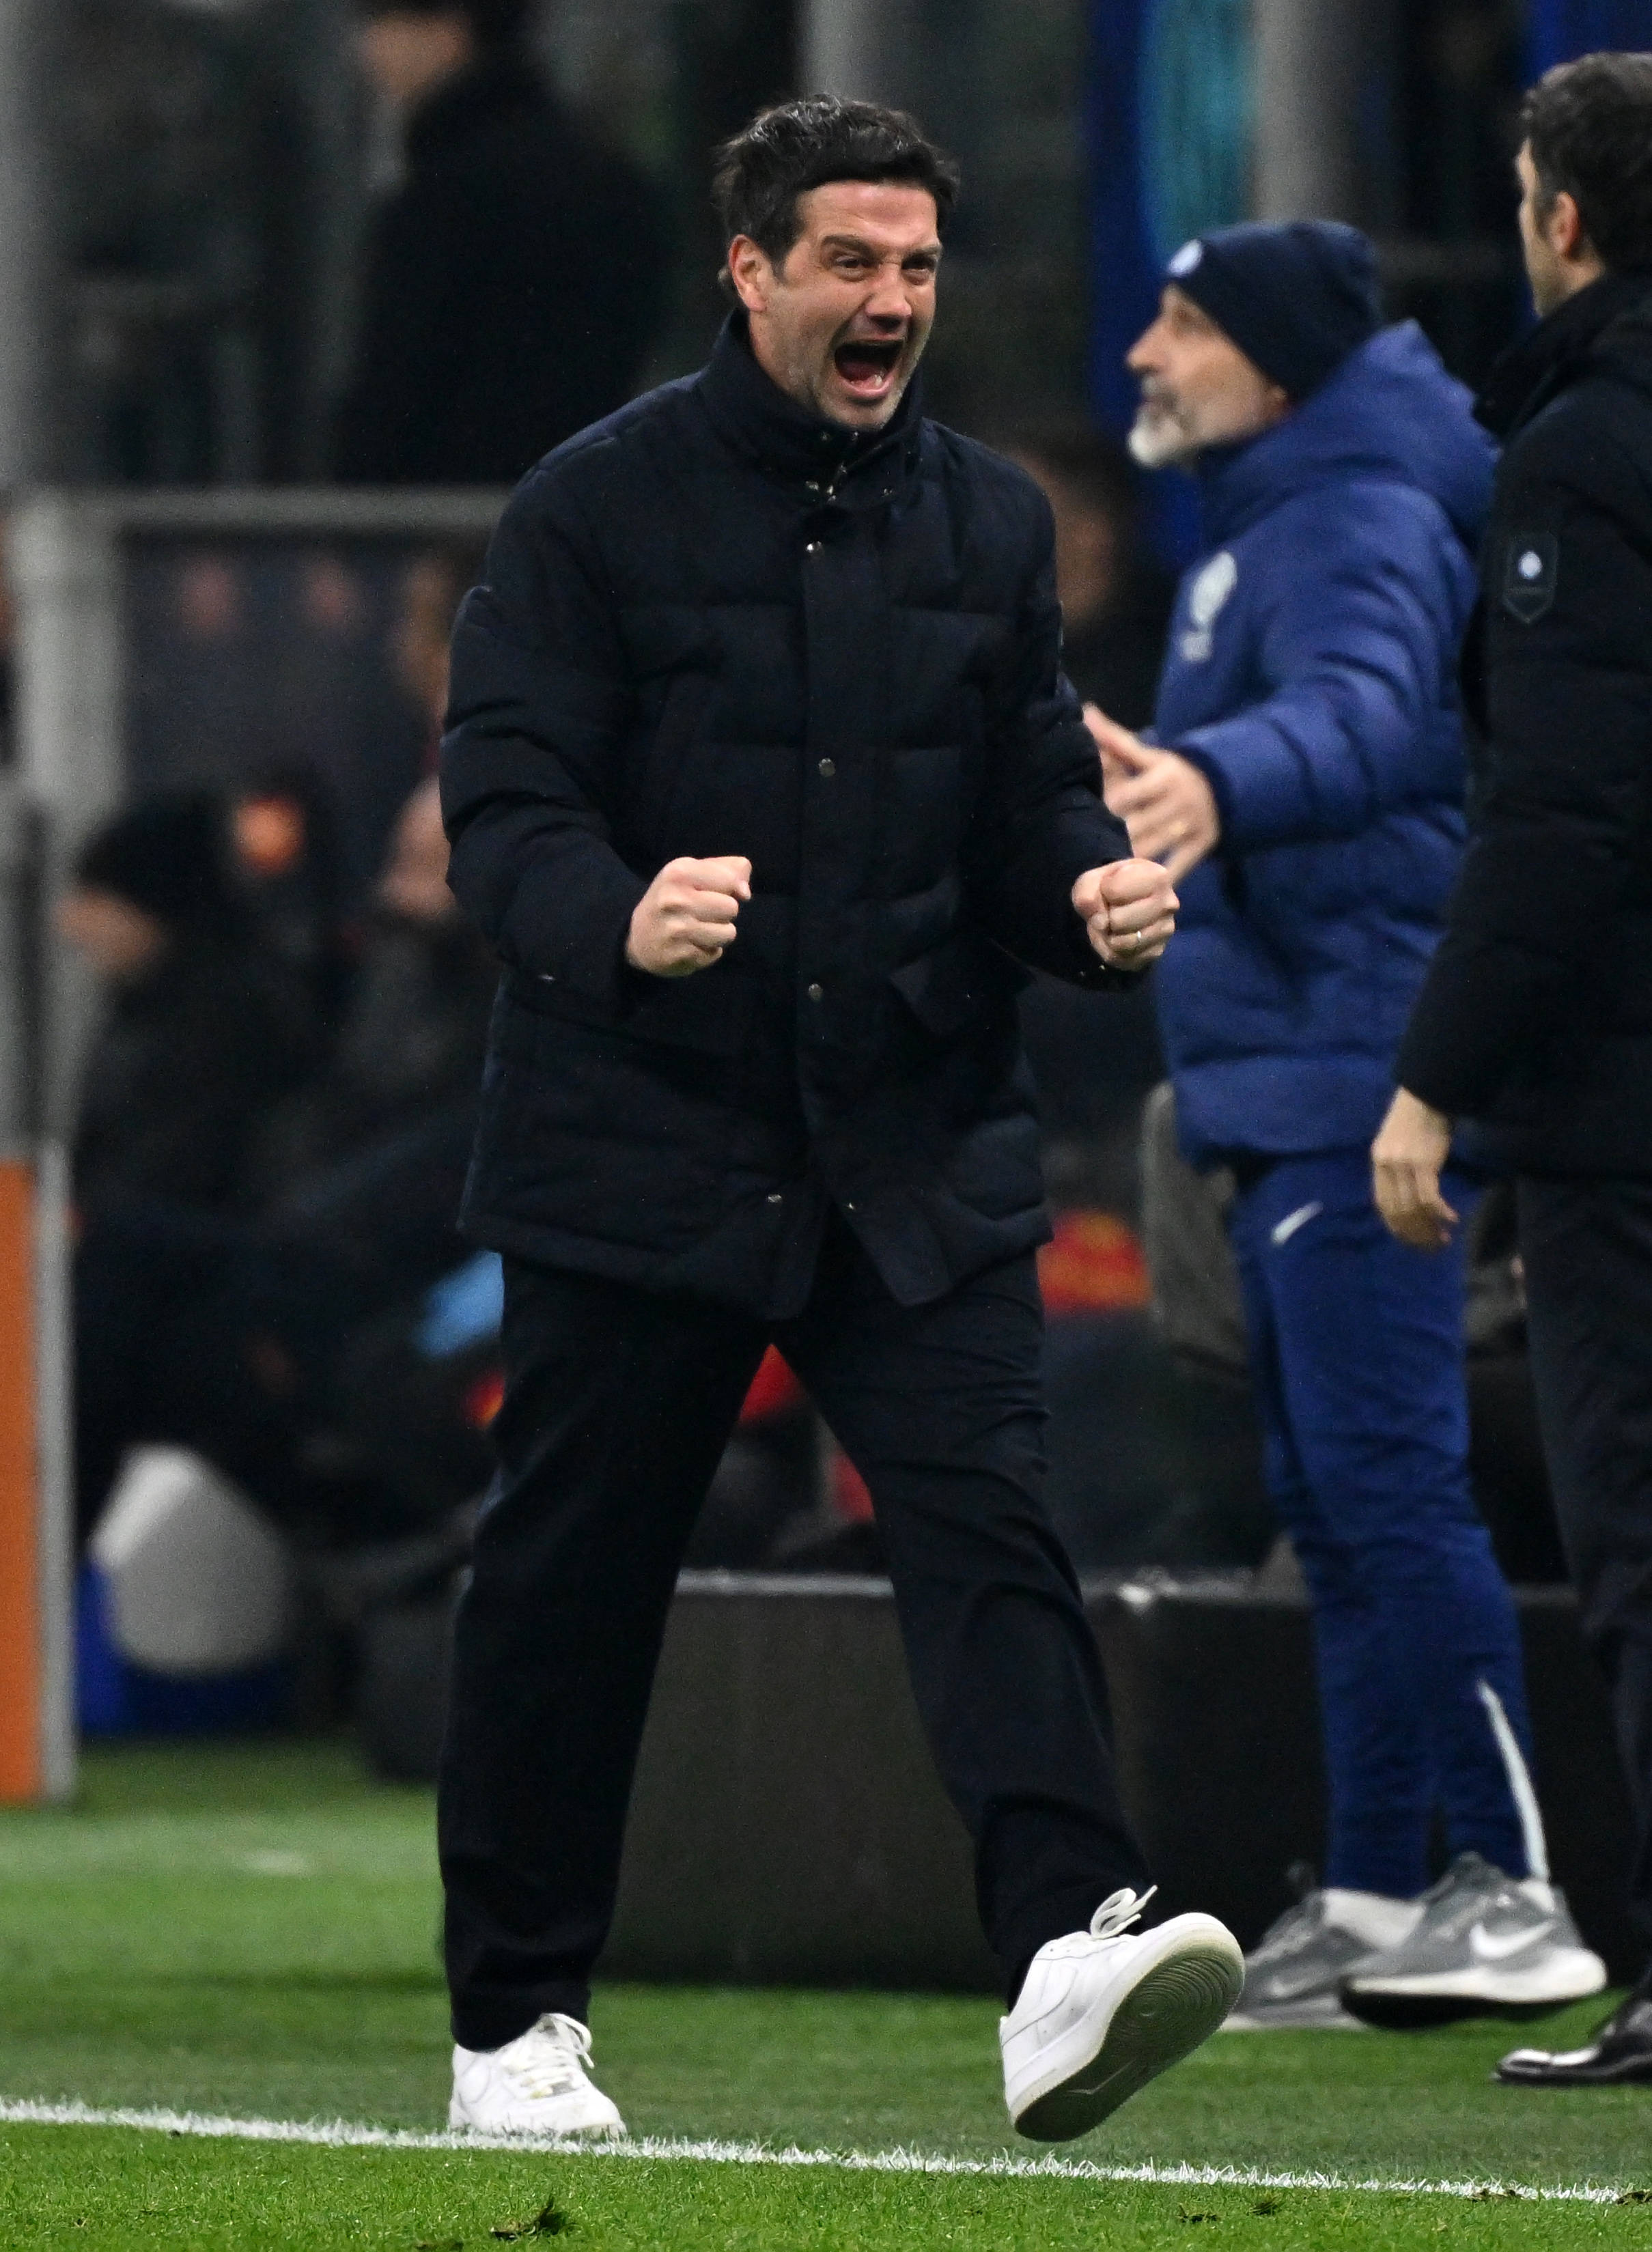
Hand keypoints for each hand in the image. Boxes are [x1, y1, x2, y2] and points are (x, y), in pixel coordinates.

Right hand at [626, 855, 750, 977]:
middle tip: (701, 914)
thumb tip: (745, 893)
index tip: (711, 892)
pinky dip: (707, 951)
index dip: (728, 888)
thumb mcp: (693, 873)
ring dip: (718, 934)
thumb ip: (728, 870)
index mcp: (679, 872)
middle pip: (732, 908)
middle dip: (723, 913)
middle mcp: (675, 900)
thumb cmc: (672, 899)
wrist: (637, 938)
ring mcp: (677, 930)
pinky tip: (689, 945)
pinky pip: (715, 953)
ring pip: (728, 933)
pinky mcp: (680, 956)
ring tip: (698, 930)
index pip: (730, 879)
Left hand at [1072, 858, 1178, 969]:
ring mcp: (1166, 930)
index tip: (1110, 890)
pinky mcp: (1157, 951)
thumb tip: (1100, 921)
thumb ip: (1087, 893)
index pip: (1114, 891)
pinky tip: (1117, 938)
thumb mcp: (1092, 880)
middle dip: (1106, 918)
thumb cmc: (1110, 887)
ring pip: (1121, 943)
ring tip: (1112, 926)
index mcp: (1157, 876)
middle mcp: (1168, 903)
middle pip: (1118, 921)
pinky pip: (1122, 958)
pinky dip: (1111, 951)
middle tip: (1110, 911)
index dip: (1102, 892)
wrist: (1126, 904)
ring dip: (1107, 937)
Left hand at [1086, 707, 1219, 883]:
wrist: (1226, 786)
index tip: (1081, 819)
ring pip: (1153, 849)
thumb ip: (1116, 740)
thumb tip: (1087, 711)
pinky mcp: (1201, 846)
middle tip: (1079, 857)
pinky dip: (1159, 883)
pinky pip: (1178, 868)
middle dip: (1111, 839)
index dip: (1106, 808)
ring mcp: (1191, 825)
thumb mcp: (1150, 756)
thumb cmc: (1171, 773)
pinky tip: (1135, 898)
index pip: (1129, 794)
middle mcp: (1177, 800)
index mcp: (1163, 776)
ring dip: (1127, 866)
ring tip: (1098, 884)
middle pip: (1137, 824)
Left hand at [1372, 1088, 1457, 1249]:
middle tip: (1430, 1247)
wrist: (1428, 1094)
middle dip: (1414, 1234)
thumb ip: (1396, 1168)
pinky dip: (1440, 1213)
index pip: (1382, 1204)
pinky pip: (1429, 1198)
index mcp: (1378, 1162)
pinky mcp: (1424, 1164)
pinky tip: (1451, 1219)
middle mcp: (1387, 1166)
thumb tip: (1406, 1198)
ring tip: (1442, 1240)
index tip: (1410, 1240)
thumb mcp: (1397, 1143)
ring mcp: (1404, 1165)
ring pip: (1413, 1209)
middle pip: (1397, 1211)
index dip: (1396, 1226)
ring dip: (1429, 1228)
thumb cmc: (1417, 1118)